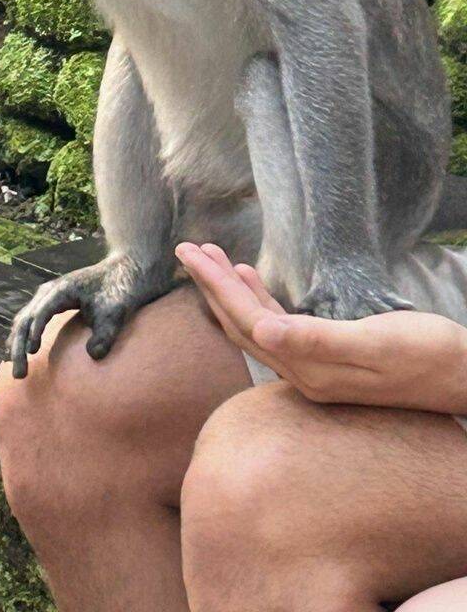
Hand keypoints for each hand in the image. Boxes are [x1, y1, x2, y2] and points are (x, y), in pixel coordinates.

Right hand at [7, 253, 178, 375]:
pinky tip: (23, 352)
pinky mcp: (53, 303)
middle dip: (18, 346)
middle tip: (20, 375)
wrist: (126, 271)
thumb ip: (106, 334)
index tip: (32, 352)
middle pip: (25, 319)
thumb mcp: (117, 313)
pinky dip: (24, 337)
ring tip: (19, 372)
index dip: (34, 332)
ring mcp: (49, 296)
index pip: (40, 312)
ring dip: (18, 345)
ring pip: (24, 320)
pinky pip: (31, 320)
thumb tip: (94, 356)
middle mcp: (50, 291)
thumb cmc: (121, 291)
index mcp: (62, 290)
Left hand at [177, 241, 466, 414]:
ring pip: (256, 324)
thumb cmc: (426, 356)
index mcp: (307, 369)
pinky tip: (252, 280)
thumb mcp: (373, 343)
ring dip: (231, 290)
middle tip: (188, 247)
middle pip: (241, 323)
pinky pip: (279, 329)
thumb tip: (263, 332)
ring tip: (210, 256)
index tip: (189, 250)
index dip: (215, 284)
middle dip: (212, 284)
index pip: (246, 319)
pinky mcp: (328, 362)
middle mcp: (303, 374)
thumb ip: (316, 340)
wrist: (465, 379)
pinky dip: (258, 300)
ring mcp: (315, 371)